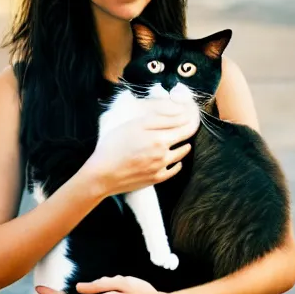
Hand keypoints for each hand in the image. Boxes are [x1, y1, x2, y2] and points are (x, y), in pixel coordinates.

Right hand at [84, 98, 199, 196]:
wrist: (102, 174)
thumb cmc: (114, 145)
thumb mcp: (135, 124)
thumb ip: (161, 118)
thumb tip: (181, 114)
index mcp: (160, 138)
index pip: (186, 127)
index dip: (191, 119)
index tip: (192, 114)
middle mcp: (164, 154)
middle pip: (185, 140)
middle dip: (188, 130)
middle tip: (187, 124)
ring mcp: (161, 168)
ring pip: (181, 154)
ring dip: (183, 146)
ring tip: (180, 140)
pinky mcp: (156, 179)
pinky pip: (174, 169)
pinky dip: (177, 163)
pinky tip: (174, 159)